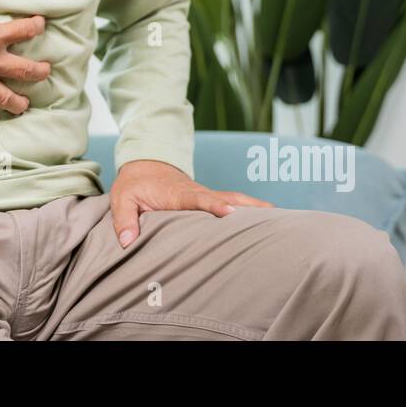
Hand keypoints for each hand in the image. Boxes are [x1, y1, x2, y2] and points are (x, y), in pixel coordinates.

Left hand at [109, 159, 274, 247]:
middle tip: (275, 220)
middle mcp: (198, 193)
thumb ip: (124, 219)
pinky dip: (254, 212)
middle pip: (228, 199)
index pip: (199, 200)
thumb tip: (128, 242)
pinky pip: (236, 205)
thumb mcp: (121, 199)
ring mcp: (209, 195)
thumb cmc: (135, 184)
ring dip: (258, 209)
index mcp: (177, 193)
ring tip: (284, 223)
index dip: (216, 206)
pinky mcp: (213, 200)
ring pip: (237, 201)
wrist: (146, 164)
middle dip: (250, 208)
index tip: (231, 214)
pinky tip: (273, 222)